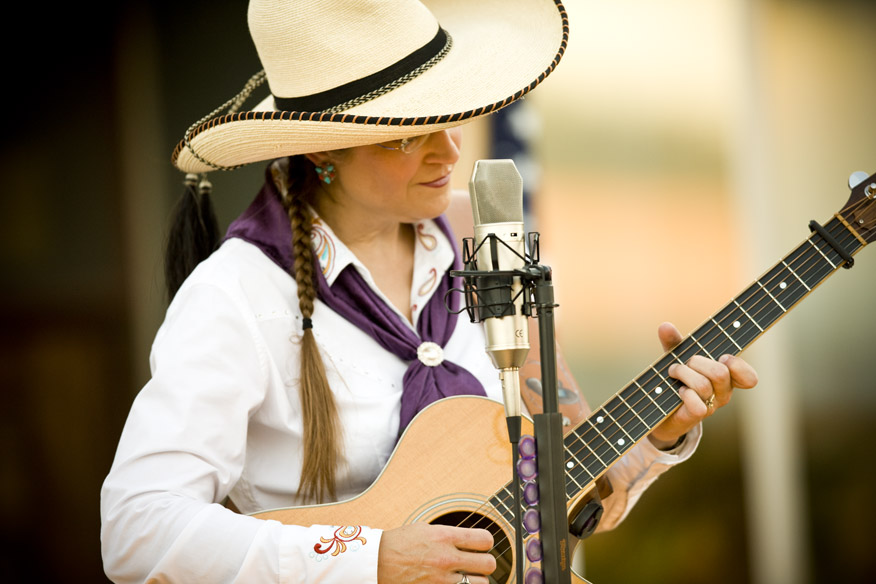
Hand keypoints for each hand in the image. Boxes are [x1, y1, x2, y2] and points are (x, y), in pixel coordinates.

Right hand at [378, 523, 495, 582]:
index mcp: (445, 536)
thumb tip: (469, 539)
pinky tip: (454, 582)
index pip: (485, 540)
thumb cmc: (400, 543)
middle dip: (486, 563)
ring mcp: (442, 579)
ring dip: (476, 579)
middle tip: (477, 563)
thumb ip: (450, 534)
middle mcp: (447, 558)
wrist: (378, 562)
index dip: (486, 542)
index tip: (480, 544)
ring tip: (466, 576)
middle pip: (489, 564)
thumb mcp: (426, 529)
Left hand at [648, 322, 757, 449]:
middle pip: (720, 373)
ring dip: (683, 373)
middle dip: (697, 361)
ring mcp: (711, 406)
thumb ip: (674, 342)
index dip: (739, 365)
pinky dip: (685, 394)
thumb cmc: (677, 379)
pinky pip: (697, 405)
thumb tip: (665, 326)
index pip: (749, 378)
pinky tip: (679, 391)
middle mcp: (722, 393)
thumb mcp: (677, 356)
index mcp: (726, 377)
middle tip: (685, 363)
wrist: (662, 408)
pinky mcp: (696, 416)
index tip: (723, 356)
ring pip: (703, 385)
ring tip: (673, 372)